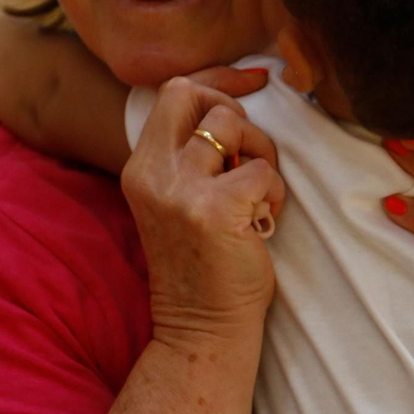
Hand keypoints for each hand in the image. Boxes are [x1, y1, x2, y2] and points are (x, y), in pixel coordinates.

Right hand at [121, 78, 285, 353]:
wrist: (201, 328)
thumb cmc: (202, 263)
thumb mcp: (177, 199)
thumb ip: (189, 155)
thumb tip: (229, 110)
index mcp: (140, 166)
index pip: (174, 92)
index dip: (215, 85)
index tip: (247, 92)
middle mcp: (152, 172)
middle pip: (194, 94)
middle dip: (232, 113)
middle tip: (246, 155)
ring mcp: (180, 190)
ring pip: (231, 124)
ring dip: (259, 151)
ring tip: (258, 191)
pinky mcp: (215, 210)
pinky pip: (262, 169)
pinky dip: (273, 190)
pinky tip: (264, 218)